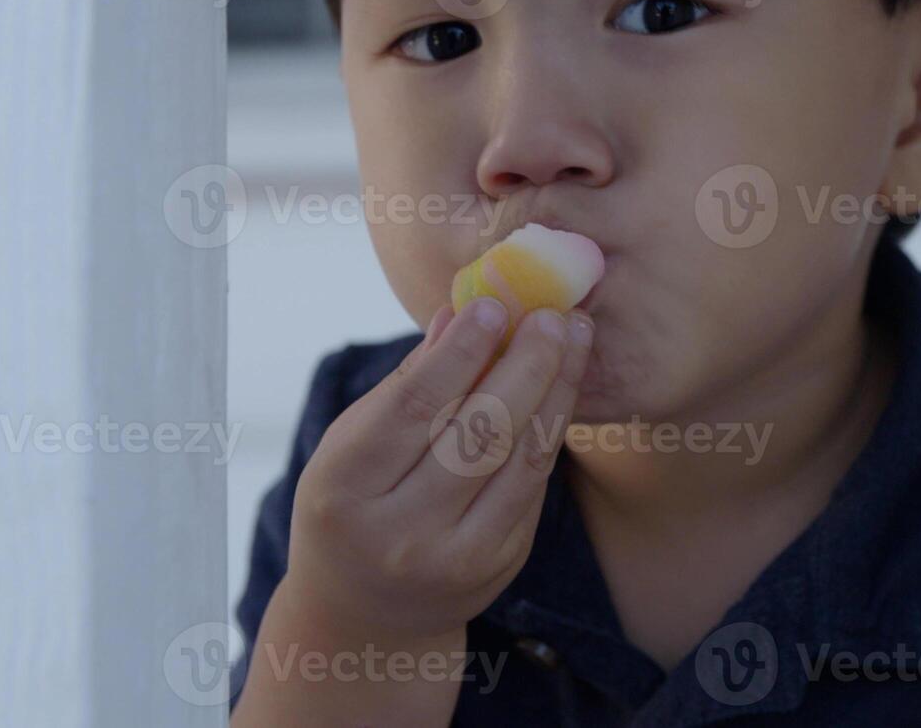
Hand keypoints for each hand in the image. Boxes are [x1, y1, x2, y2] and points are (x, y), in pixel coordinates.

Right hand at [281, 297, 592, 643]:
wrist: (366, 615)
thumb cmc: (353, 505)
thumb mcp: (352, 447)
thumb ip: (404, 386)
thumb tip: (457, 314)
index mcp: (345, 491)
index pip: (412, 409)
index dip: (459, 354)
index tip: (494, 305)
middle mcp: (400, 532)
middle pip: (478, 432)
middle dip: (526, 364)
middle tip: (554, 313)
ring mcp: (456, 557)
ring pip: (520, 458)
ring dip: (557, 389)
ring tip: (576, 334)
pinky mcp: (500, 564)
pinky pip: (534, 483)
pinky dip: (552, 426)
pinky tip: (565, 384)